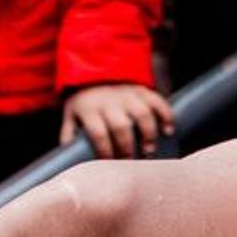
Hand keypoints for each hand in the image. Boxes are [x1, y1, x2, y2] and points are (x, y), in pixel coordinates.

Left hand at [60, 81, 174, 157]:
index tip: (110, 164)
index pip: (98, 133)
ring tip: (150, 150)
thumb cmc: (84, 103)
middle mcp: (109, 101)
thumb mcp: (71, 115)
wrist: (95, 72)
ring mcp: (127, 94)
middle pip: (121, 126)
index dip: (105, 150)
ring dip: (148, 133)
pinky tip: (168, 130)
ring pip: (142, 113)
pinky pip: (157, 101)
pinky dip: (165, 115)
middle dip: (127, 147)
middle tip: (131, 162)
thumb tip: (68, 157)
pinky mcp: (141, 90)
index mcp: (89, 109)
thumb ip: (69, 134)